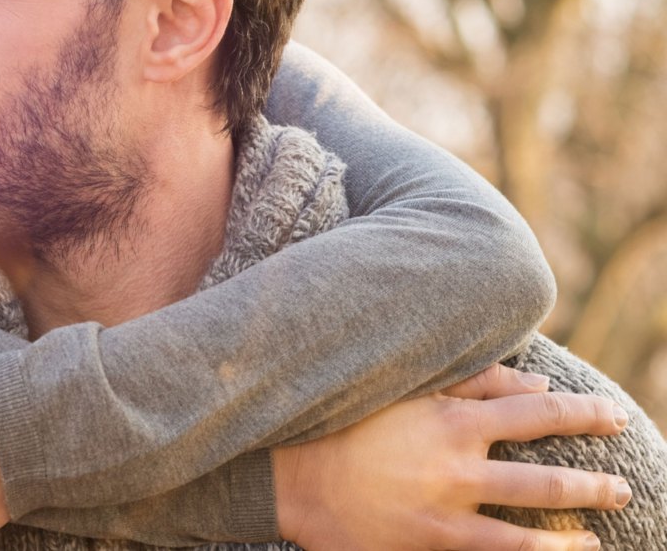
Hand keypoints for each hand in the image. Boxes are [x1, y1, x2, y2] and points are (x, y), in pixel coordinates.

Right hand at [275, 364, 631, 550]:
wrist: (294, 473)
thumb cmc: (349, 420)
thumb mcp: (407, 388)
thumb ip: (474, 381)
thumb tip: (537, 383)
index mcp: (456, 421)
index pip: (540, 414)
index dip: (584, 414)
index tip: (612, 416)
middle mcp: (460, 470)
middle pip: (547, 481)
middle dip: (593, 484)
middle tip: (622, 484)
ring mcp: (447, 516)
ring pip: (530, 537)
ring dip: (572, 536)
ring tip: (599, 539)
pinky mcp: (429, 547)